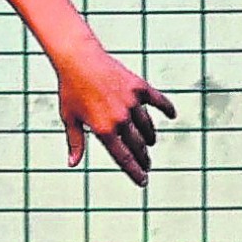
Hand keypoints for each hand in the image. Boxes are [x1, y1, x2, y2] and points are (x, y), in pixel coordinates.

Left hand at [54, 43, 176, 185]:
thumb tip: (72, 164)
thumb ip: (75, 142)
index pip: (124, 157)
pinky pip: (158, 101)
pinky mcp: (139, 87)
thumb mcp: (69, 118)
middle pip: (138, 145)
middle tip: (147, 164)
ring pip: (147, 127)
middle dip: (143, 157)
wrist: (77, 59)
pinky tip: (171, 115)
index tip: (143, 181)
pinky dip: (166, 109)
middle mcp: (120, 119)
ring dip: (149, 137)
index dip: (135, 172)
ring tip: (149, 143)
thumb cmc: (70, 90)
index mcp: (103, 129)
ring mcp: (132, 103)